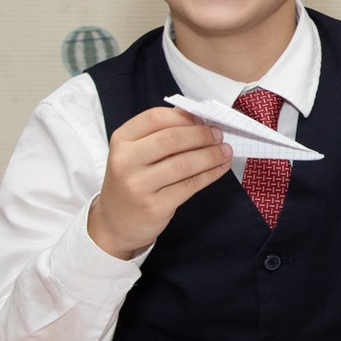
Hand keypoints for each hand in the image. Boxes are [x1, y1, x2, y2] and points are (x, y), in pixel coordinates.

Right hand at [87, 107, 232, 259]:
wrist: (115, 224)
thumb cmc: (132, 181)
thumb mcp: (135, 153)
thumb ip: (160, 135)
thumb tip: (199, 120)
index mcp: (121, 140)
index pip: (156, 118)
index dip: (185, 117)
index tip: (204, 119)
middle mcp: (125, 161)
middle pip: (172, 139)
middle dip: (202, 135)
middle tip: (219, 135)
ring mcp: (138, 186)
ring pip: (184, 163)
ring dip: (211, 155)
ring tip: (226, 150)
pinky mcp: (155, 206)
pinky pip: (190, 185)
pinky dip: (211, 174)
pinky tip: (221, 167)